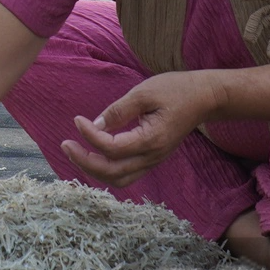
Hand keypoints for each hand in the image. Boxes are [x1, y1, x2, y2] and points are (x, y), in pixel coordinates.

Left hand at [62, 70, 222, 187]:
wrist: (204, 98)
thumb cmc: (176, 90)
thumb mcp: (144, 93)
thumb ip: (118, 111)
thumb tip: (95, 125)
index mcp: (151, 140)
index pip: (112, 148)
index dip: (90, 136)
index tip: (77, 120)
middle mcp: (152, 156)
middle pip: (112, 173)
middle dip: (84, 162)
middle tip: (65, 145)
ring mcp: (153, 160)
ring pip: (119, 179)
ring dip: (94, 170)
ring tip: (75, 152)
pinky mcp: (152, 158)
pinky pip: (126, 174)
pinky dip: (106, 170)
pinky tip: (92, 155)